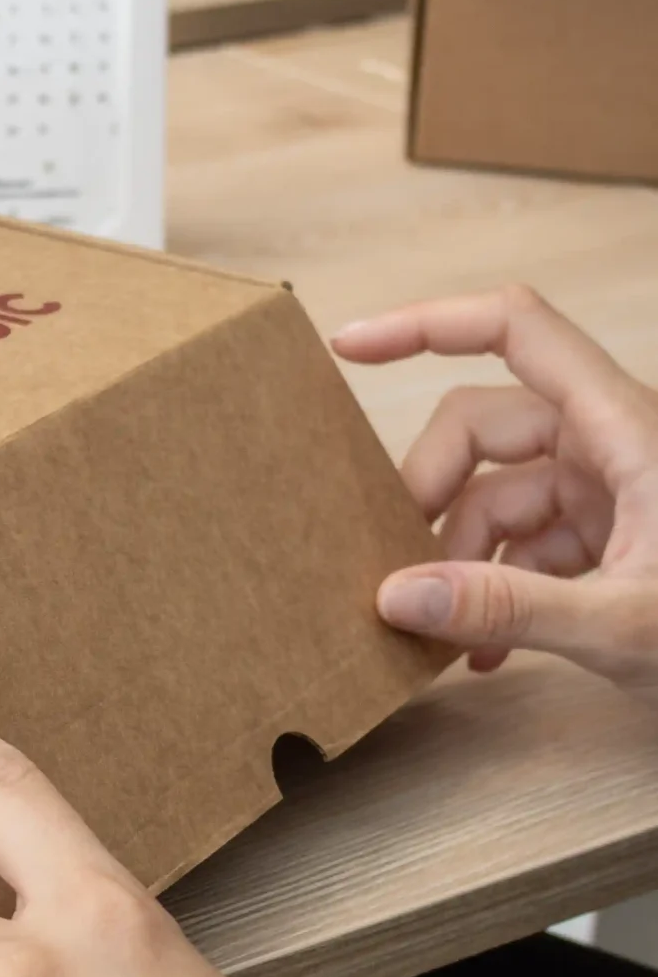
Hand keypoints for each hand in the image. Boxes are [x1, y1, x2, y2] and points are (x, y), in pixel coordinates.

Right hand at [333, 286, 657, 697]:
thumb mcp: (624, 626)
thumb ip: (506, 608)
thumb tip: (396, 595)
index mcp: (627, 426)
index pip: (514, 329)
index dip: (427, 323)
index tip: (350, 348)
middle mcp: (617, 442)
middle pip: (486, 424)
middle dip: (431, 491)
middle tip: (395, 563)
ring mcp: (616, 490)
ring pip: (501, 493)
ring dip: (460, 555)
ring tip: (441, 632)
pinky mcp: (618, 539)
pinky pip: (531, 541)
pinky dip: (497, 586)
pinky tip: (484, 653)